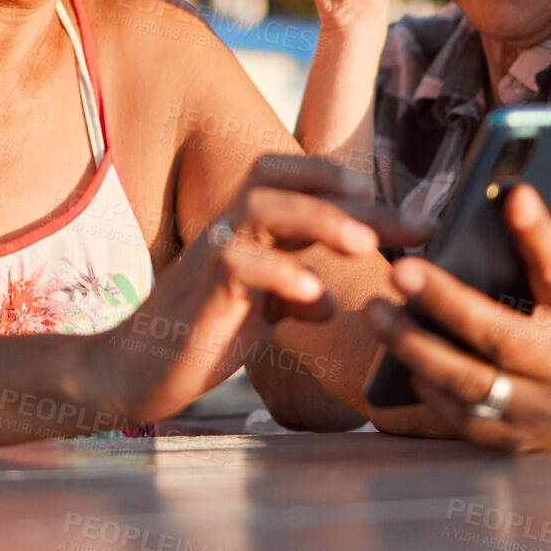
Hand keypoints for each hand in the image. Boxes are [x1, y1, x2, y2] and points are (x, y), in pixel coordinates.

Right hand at [100, 155, 429, 423]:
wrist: (136, 371)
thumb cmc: (202, 336)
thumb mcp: (262, 313)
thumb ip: (294, 295)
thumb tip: (333, 301)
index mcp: (249, 228)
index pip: (296, 180)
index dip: (348, 184)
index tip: (407, 212)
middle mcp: (230, 227)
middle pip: (287, 181)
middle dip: (353, 196)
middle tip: (413, 224)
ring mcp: (213, 252)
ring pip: (264, 206)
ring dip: (319, 219)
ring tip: (363, 244)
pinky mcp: (202, 288)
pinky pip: (240, 263)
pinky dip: (281, 273)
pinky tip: (314, 296)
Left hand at [362, 185, 550, 451]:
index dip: (541, 235)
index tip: (516, 196)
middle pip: (502, 335)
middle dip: (447, 301)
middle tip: (401, 269)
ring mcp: (532, 410)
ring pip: (467, 380)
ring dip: (414, 345)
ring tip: (376, 310)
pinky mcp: (498, 439)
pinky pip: (451, 410)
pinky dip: (419, 379)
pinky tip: (392, 350)